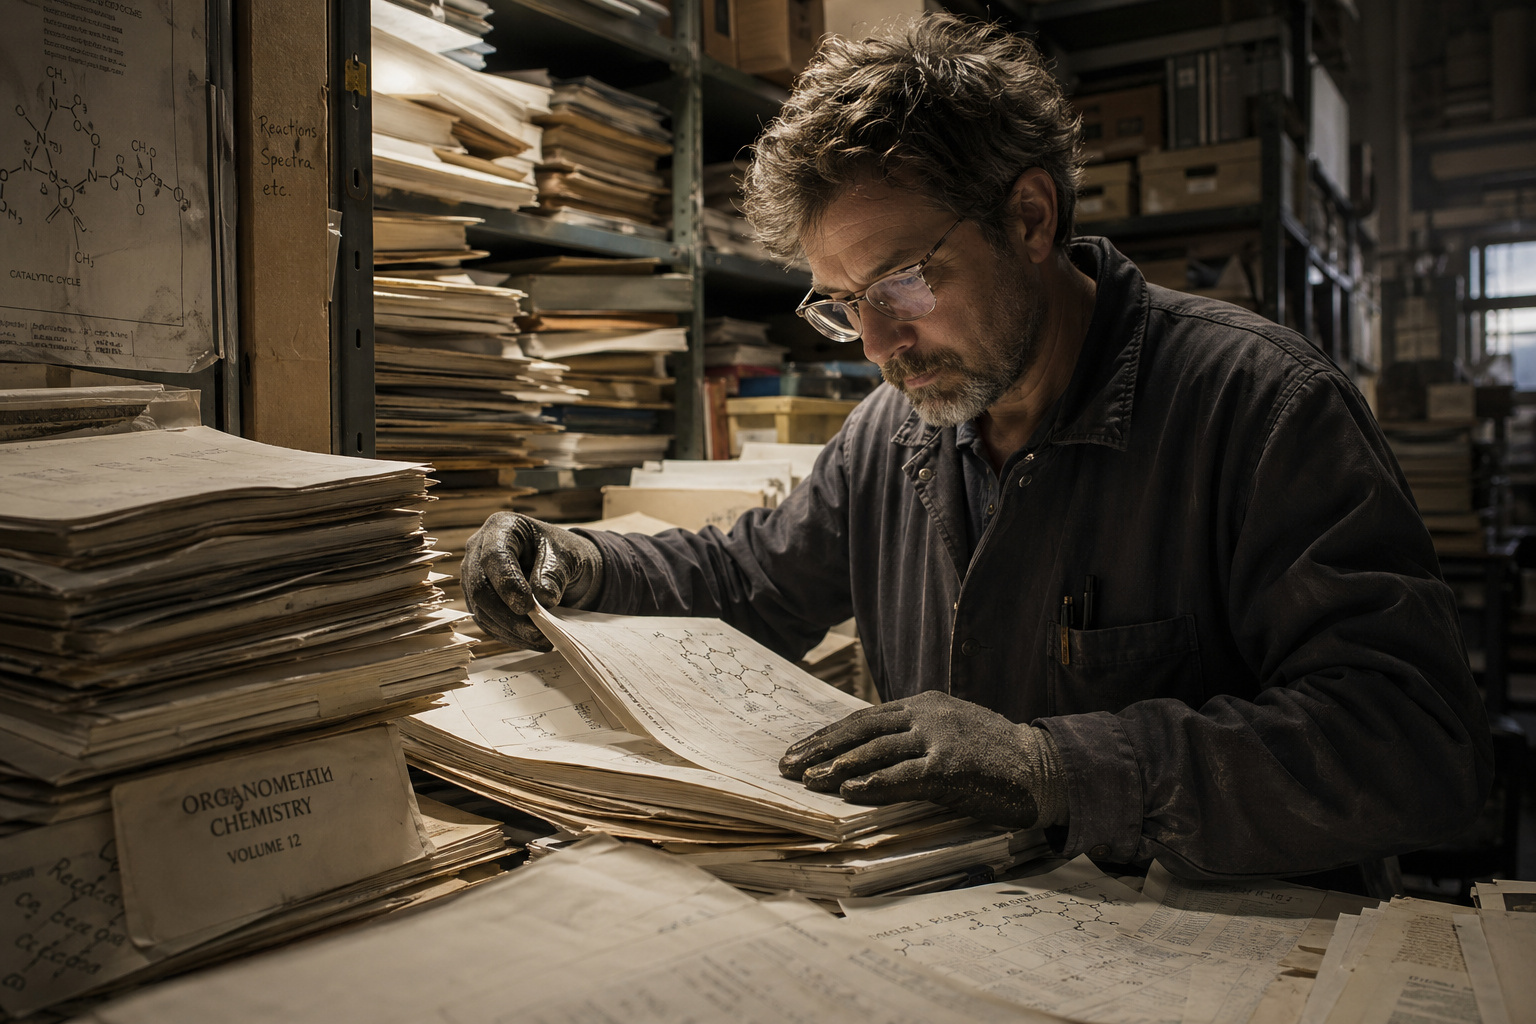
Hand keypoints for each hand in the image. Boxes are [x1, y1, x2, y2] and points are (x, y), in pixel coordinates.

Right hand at [461, 512, 604, 650]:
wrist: (561, 566)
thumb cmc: (562, 553)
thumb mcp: (567, 555)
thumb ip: (554, 573)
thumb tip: (543, 598)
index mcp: (501, 527)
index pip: (494, 556)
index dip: (507, 583)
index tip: (527, 606)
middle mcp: (479, 550)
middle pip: (480, 587)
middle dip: (508, 615)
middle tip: (537, 632)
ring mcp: (475, 576)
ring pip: (481, 610)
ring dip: (510, 630)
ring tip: (541, 640)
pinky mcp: (479, 600)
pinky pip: (487, 623)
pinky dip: (509, 636)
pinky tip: (532, 642)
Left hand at [778, 690, 1065, 827]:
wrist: (1044, 768)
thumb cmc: (995, 757)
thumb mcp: (951, 733)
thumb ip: (914, 737)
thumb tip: (866, 756)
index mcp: (924, 704)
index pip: (863, 718)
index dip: (828, 736)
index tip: (799, 751)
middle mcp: (927, 715)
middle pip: (860, 730)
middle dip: (821, 749)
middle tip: (788, 766)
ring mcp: (939, 738)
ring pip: (875, 751)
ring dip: (838, 767)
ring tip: (810, 780)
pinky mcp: (951, 766)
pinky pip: (902, 775)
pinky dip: (872, 784)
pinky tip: (848, 793)